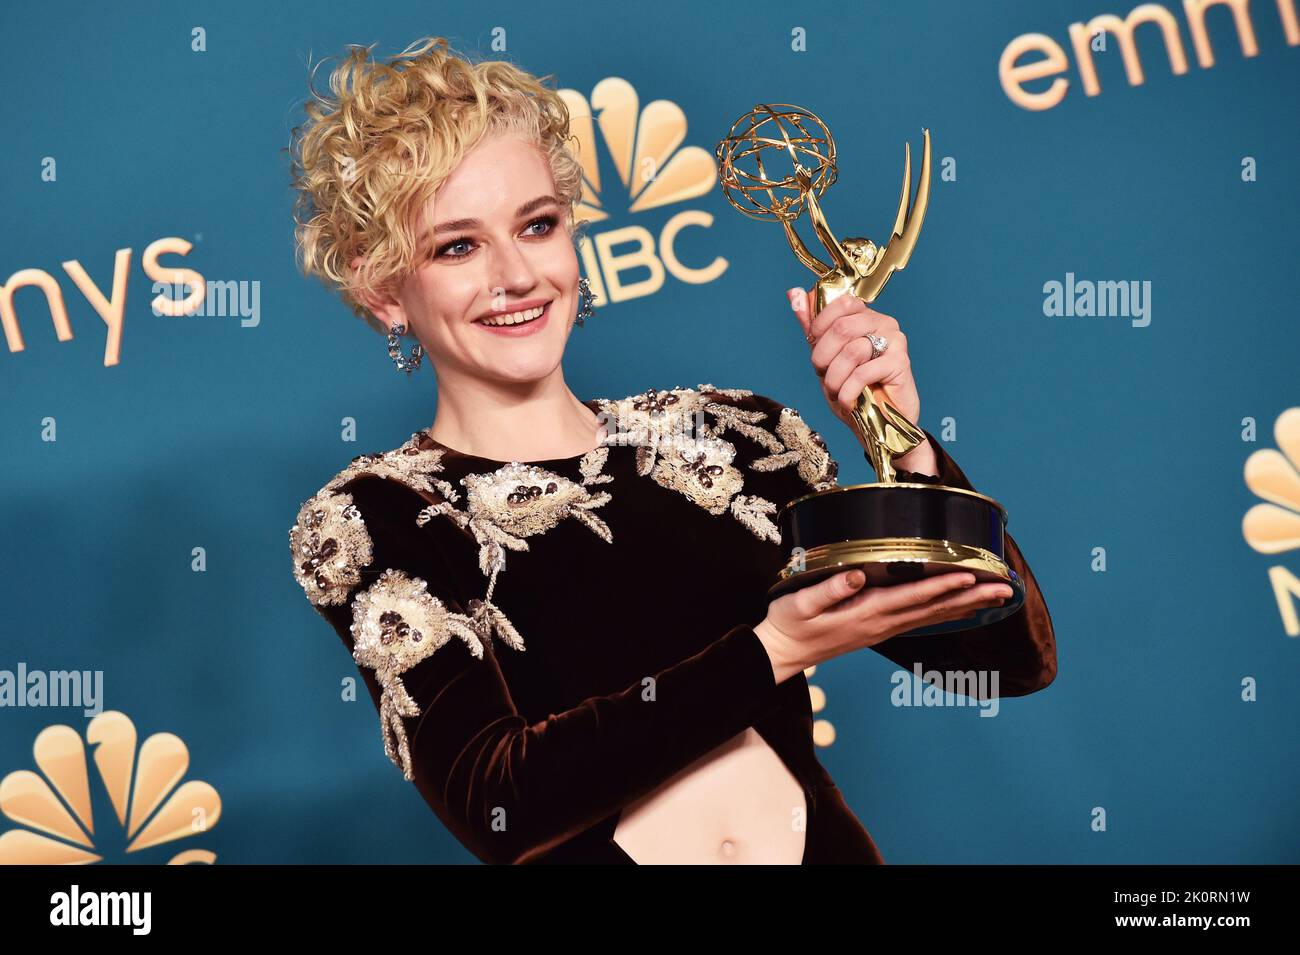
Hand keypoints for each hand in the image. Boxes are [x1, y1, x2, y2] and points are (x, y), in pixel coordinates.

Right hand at [753, 568, 1013, 683]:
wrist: (783, 653)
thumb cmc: (790, 623)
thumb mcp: (800, 603)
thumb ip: (829, 590)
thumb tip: (858, 575)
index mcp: (866, 612)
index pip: (914, 597)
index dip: (944, 585)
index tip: (972, 576)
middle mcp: (883, 623)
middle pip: (936, 608)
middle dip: (973, 595)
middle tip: (1007, 587)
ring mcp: (885, 628)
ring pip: (935, 615)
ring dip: (969, 604)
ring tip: (999, 595)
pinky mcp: (882, 628)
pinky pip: (924, 619)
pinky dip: (949, 611)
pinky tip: (964, 607)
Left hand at [787, 286, 920, 429]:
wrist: (878, 425)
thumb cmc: (853, 390)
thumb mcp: (826, 358)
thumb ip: (812, 328)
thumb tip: (793, 293)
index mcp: (865, 316)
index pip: (839, 304)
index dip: (819, 328)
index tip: (815, 352)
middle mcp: (884, 322)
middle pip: (842, 328)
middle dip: (822, 357)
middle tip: (823, 375)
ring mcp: (895, 341)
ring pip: (851, 351)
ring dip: (834, 379)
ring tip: (835, 392)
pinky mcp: (900, 362)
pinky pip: (863, 372)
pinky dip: (847, 392)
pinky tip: (848, 402)